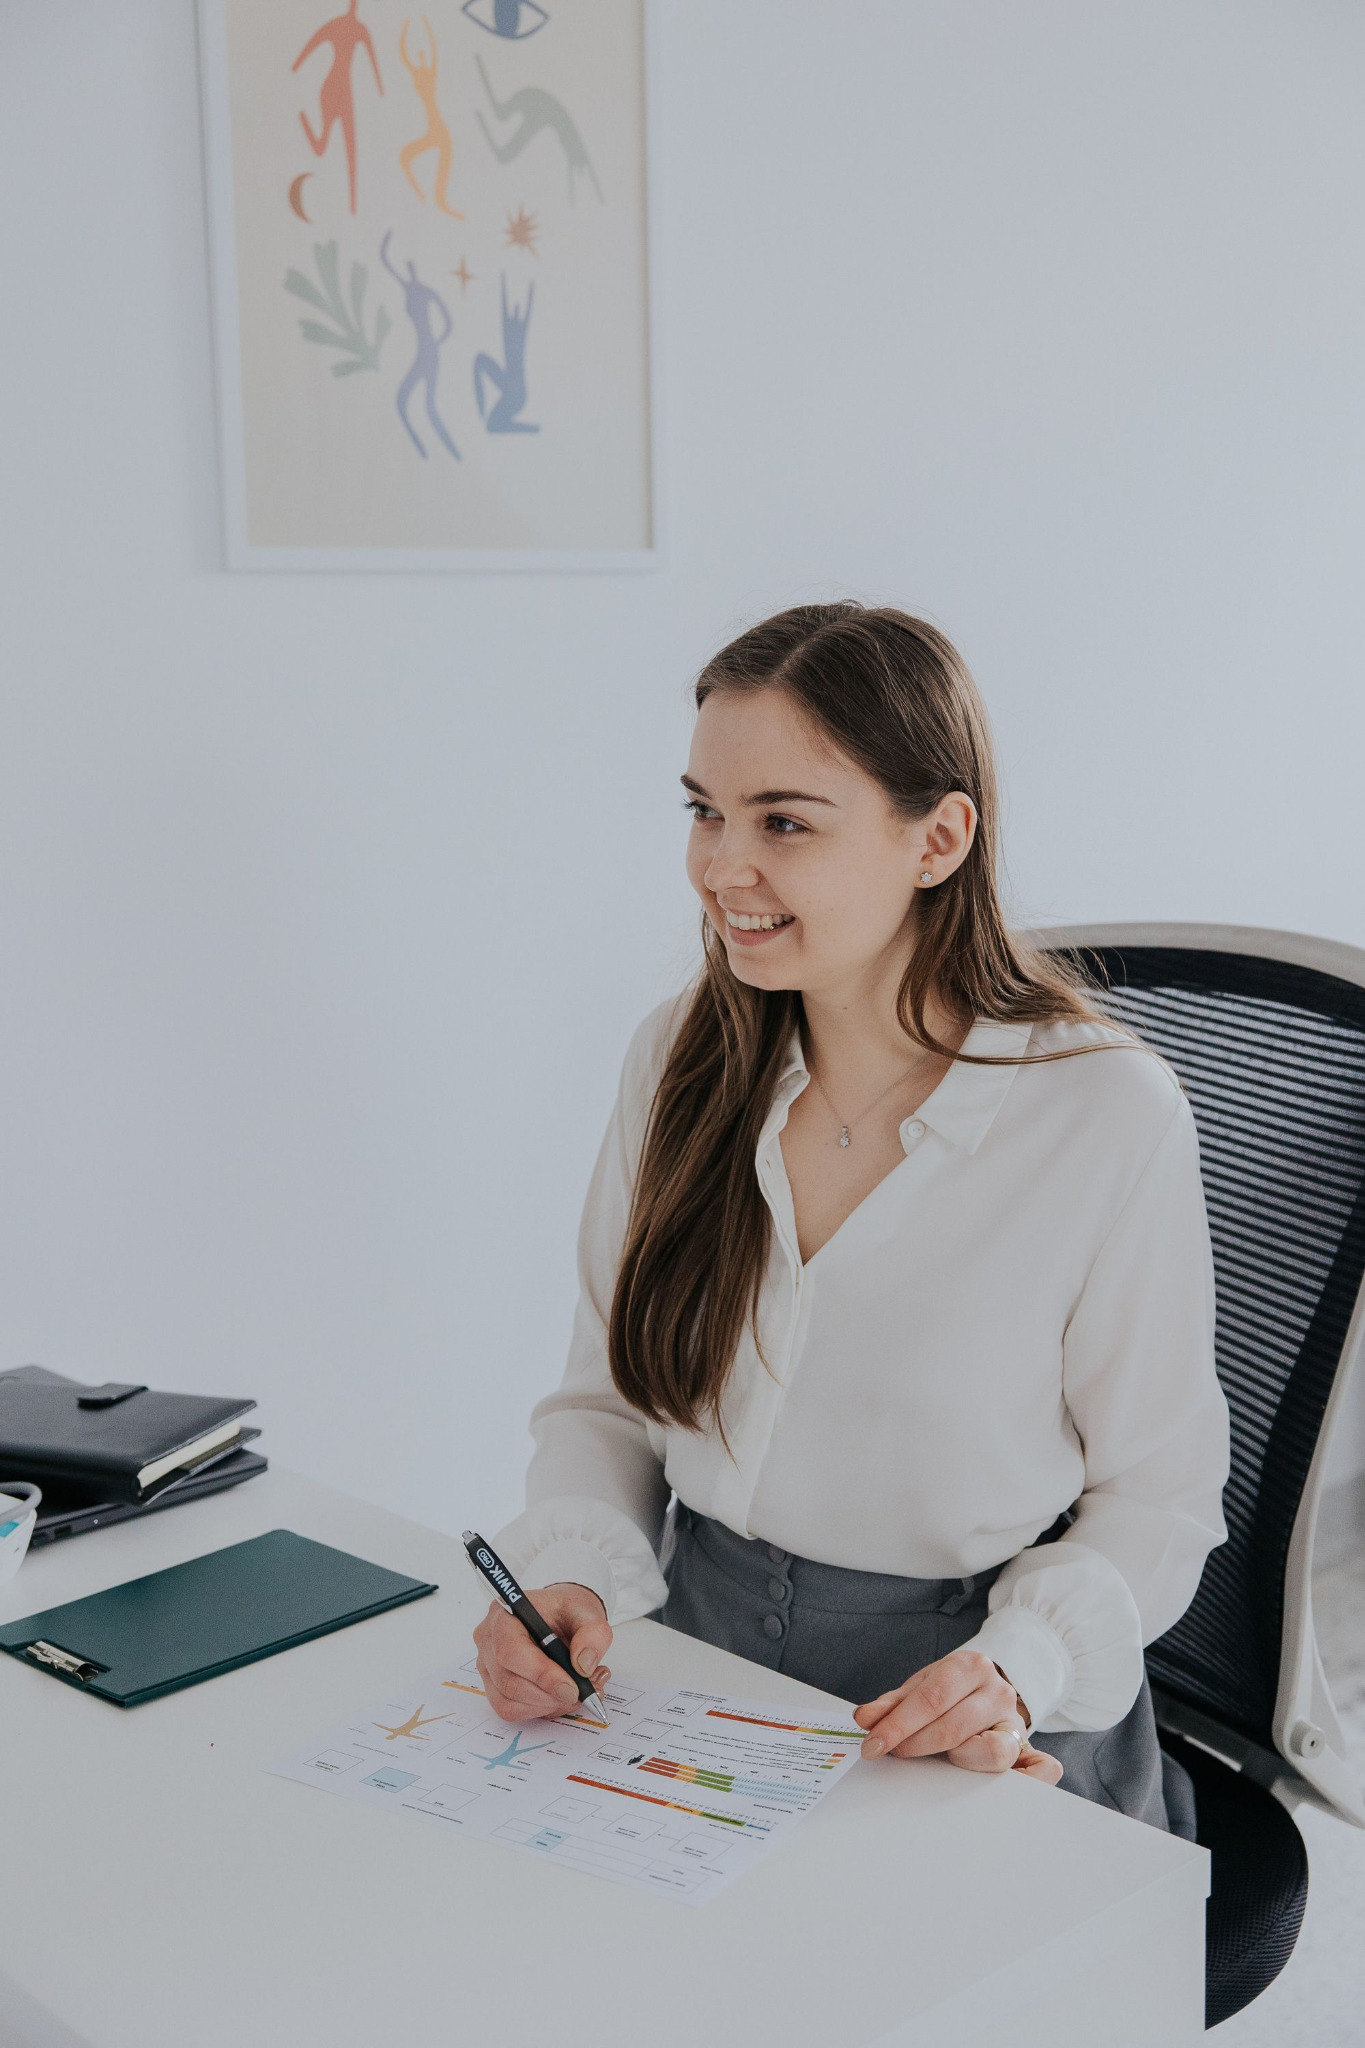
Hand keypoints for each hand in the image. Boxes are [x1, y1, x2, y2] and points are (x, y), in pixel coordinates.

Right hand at [473, 1582, 612, 1723]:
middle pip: (509, 1682)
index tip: (572, 1688)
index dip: (541, 1675)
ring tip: (577, 1692)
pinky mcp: (493, 1686)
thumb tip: (583, 1665)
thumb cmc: (566, 1612)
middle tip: (582, 1693)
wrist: (561, 1618)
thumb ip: (592, 1634)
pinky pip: (511, 1710)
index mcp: (504, 1614)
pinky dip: (540, 1710)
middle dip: (549, 1695)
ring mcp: (487, 1665)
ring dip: (547, 1705)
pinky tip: (560, 1697)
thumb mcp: (587, 1614)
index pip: (511, 1651)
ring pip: (509, 1701)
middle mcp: (488, 1640)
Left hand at [854, 1649, 1063, 1784]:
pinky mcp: (1028, 1749)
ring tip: (936, 1755)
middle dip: (915, 1743)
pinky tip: (1000, 1786)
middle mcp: (998, 1691)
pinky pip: (1039, 1769)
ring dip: (956, 1758)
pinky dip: (1027, 1780)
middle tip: (892, 1752)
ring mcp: (1016, 1721)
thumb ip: (892, 1704)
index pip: (931, 1699)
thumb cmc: (951, 1690)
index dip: (898, 1724)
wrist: (988, 1685)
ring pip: (990, 1751)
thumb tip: (865, 1719)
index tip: (873, 1744)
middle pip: (954, 1726)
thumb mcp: (921, 1686)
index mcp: (970, 1666)